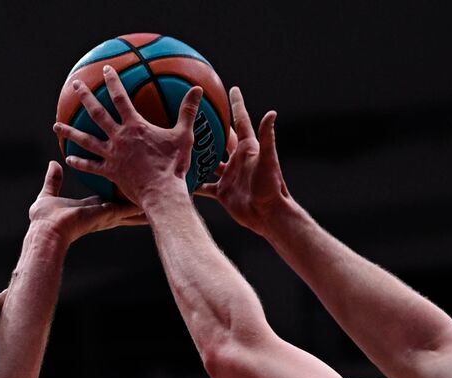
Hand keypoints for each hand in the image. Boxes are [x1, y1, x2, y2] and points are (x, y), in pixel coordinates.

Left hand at [27, 161, 146, 243]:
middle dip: (139, 201)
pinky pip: (130, 208)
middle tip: (155, 194)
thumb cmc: (44, 219)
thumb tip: (53, 165)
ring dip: (146, 203)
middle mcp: (103, 213)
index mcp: (92, 209)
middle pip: (126, 207)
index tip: (130, 186)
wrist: (47, 232)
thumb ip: (53, 180)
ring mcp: (107, 215)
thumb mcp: (48, 194)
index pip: (111, 201)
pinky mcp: (109, 214)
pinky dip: (142, 205)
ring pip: (132, 208)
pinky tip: (156, 201)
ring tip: (164, 197)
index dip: (121, 194)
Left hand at [53, 66, 203, 206]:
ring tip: (56, 125)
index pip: (120, 98)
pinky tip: (69, 158)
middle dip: (85, 96)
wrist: (162, 193)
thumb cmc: (174, 166)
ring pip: (86, 140)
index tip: (105, 70)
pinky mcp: (109, 172)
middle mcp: (119, 138)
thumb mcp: (183, 136)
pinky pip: (91, 167)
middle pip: (97, 113)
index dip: (112, 82)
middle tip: (75, 85)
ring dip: (70, 131)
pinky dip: (79, 162)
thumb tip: (198, 90)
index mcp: (134, 126)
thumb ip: (188, 112)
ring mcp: (112, 155)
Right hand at [195, 87, 290, 233]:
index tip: (232, 88)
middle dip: (211, 126)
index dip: (237, 104)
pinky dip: (193, 182)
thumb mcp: (268, 160)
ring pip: (209, 161)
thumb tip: (272, 113)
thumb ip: (267, 137)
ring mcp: (228, 175)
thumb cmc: (271, 187)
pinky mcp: (222, 191)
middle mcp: (237, 160)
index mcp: (248, 148)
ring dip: (197, 154)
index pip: (241, 121)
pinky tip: (179, 178)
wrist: (267, 214)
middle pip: (221, 138)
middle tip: (198, 113)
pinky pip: (204, 185)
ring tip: (181, 144)